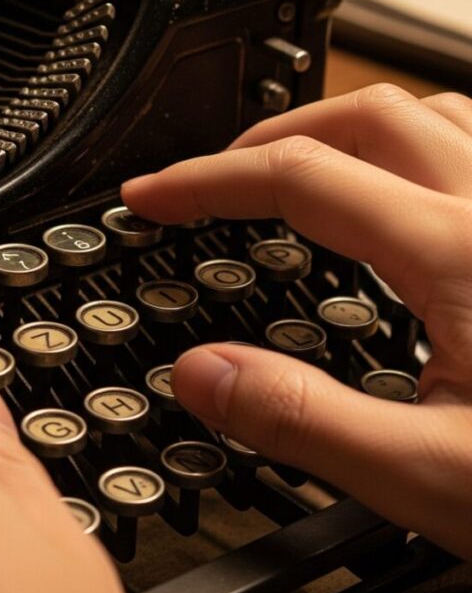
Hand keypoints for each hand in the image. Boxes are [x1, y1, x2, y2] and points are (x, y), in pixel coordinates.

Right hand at [122, 83, 471, 558]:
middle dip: (267, 136)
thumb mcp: (436, 478)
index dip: (205, 182)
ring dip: (346, 126)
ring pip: (433, 113)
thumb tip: (201, 376)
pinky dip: (418, 143)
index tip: (150, 197)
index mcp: (461, 253)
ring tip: (296, 164)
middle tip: (212, 180)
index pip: (298, 178)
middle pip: (363, 115)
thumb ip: (304, 421)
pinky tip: (407, 188)